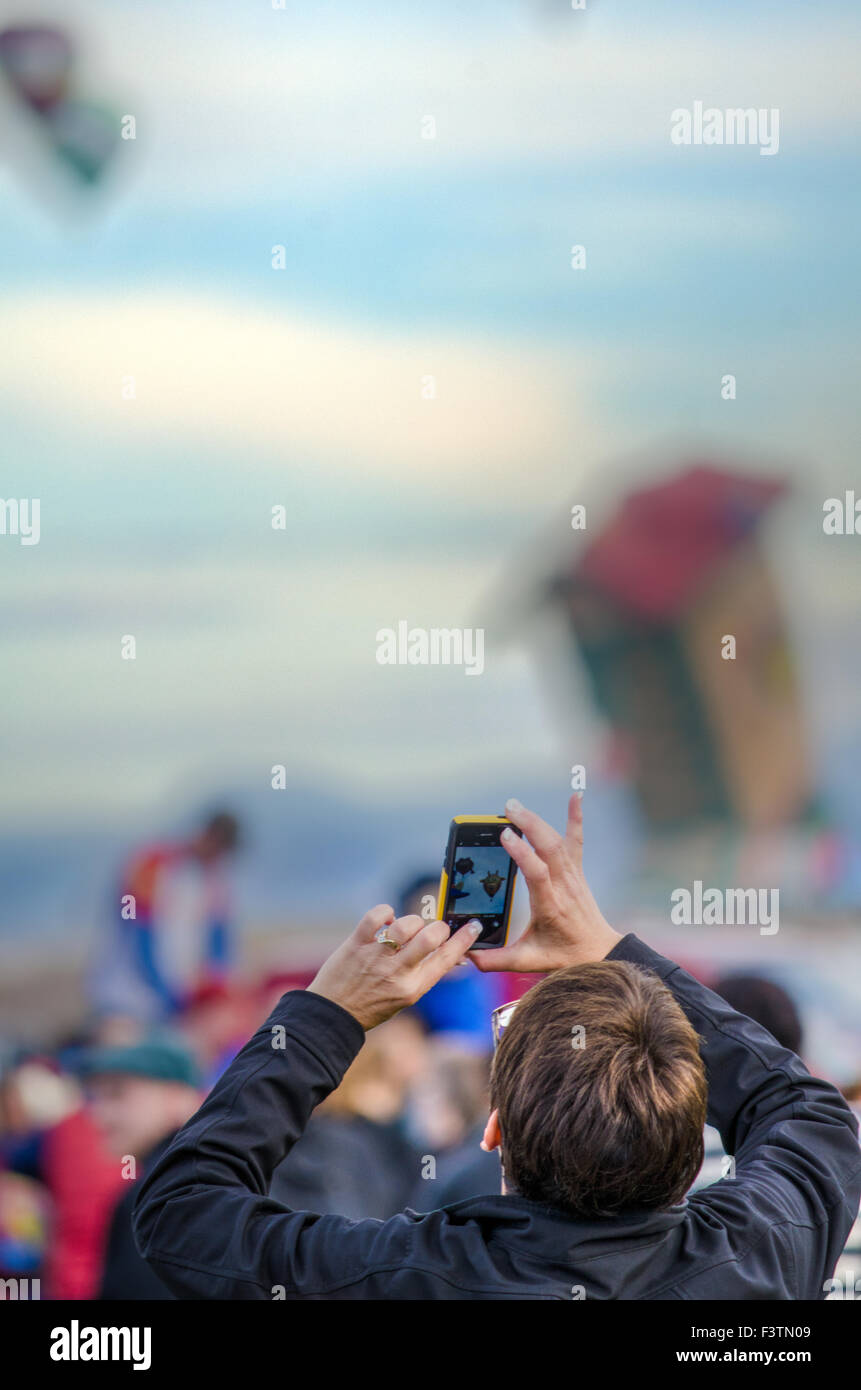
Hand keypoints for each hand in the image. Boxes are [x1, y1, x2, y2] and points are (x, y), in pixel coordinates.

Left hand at [307, 905, 481, 1029]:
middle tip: (435, 929)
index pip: (447, 959)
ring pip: (405, 925)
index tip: (473, 926)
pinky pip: (375, 917)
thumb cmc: (373, 1005)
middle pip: (430, 938)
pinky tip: (387, 919)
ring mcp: (375, 957)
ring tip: (408, 927)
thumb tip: (451, 954)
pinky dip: (385, 911)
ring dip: (413, 921)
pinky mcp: (356, 944)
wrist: (334, 1014)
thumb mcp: (406, 996)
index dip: (464, 940)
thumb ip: (426, 973)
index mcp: (413, 988)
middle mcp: (396, 972)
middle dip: (439, 927)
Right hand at [469, 795, 620, 973]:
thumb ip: (496, 960)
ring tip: (513, 806)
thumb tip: (467, 954)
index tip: (505, 836)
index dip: (522, 853)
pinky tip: (576, 795)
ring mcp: (573, 875)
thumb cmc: (563, 955)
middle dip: (529, 825)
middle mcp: (564, 886)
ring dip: (537, 820)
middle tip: (507, 809)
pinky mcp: (576, 870)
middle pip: (549, 848)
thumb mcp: (529, 961)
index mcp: (550, 906)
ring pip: (558, 840)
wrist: (599, 950)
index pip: (537, 873)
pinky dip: (576, 817)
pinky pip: (577, 839)